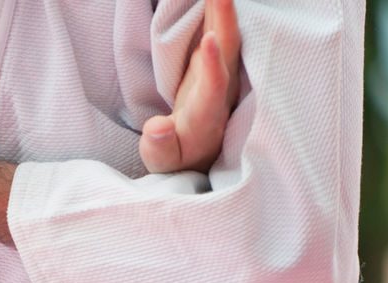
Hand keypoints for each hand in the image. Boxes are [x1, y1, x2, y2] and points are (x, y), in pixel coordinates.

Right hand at [140, 0, 241, 173]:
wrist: (198, 158)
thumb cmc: (177, 158)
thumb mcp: (162, 162)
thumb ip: (159, 147)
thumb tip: (158, 128)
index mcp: (206, 117)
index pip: (213, 89)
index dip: (213, 65)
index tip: (210, 39)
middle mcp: (220, 92)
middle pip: (229, 53)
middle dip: (225, 19)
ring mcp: (221, 76)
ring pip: (228, 38)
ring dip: (222, 9)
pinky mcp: (216, 67)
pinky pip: (220, 35)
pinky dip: (217, 12)